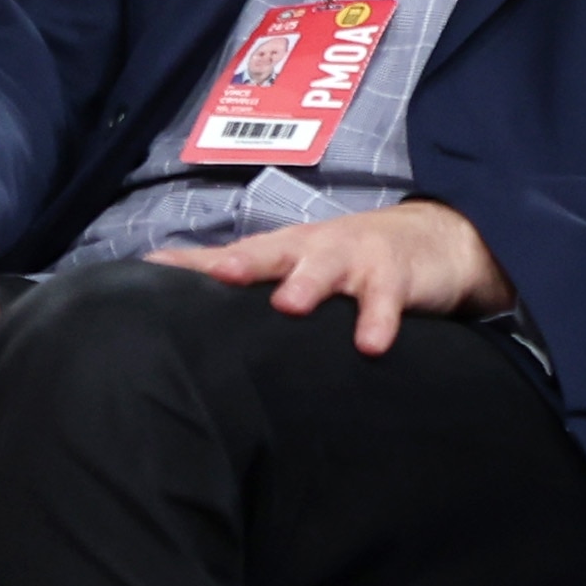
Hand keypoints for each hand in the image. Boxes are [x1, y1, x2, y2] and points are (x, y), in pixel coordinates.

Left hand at [148, 200, 515, 354]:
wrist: (435, 240)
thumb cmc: (349, 261)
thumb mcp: (298, 267)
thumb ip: (251, 283)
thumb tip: (184, 304)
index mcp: (283, 252)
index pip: (230, 256)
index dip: (192, 264)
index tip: (150, 268)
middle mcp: (311, 250)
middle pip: (273, 252)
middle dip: (244, 264)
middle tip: (220, 276)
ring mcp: (353, 260)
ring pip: (327, 269)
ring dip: (308, 284)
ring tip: (290, 305)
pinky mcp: (396, 278)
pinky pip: (386, 302)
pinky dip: (378, 320)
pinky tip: (371, 345)